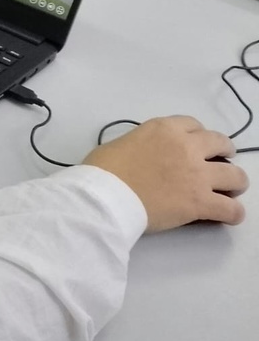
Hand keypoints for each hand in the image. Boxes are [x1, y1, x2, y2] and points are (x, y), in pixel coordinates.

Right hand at [84, 116, 247, 232]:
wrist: (104, 196)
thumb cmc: (103, 170)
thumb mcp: (121, 143)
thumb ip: (141, 144)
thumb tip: (144, 156)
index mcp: (164, 129)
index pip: (193, 125)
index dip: (198, 136)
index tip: (195, 145)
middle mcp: (186, 147)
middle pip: (221, 144)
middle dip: (224, 153)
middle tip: (220, 163)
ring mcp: (197, 175)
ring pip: (236, 176)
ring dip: (235, 182)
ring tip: (230, 190)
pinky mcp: (200, 202)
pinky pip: (231, 209)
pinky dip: (233, 213)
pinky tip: (229, 215)